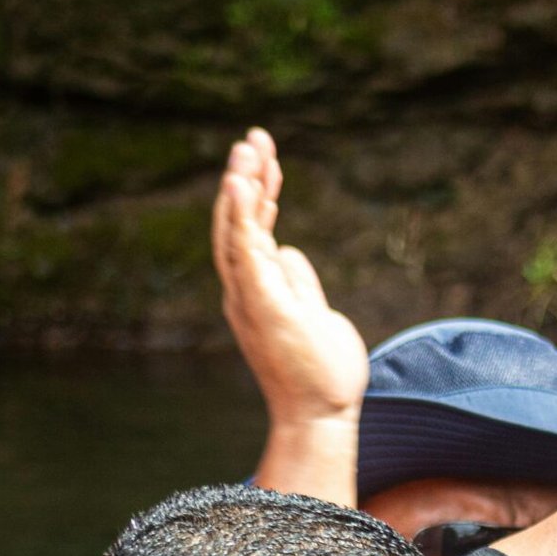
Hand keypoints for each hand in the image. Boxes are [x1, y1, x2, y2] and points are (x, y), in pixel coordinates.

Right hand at [211, 128, 368, 428]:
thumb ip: (300, 281)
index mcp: (258, 291)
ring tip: (248, 149)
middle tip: (253, 137)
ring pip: (235, 232)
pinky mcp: (260, 306)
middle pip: (237, 224)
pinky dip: (240, 217)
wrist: (321, 417)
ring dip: (240, 188)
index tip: (269, 158)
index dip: (259, 193)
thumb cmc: (321, 375)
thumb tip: (289, 250)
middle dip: (246, 178)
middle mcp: (245, 292)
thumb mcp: (316, 314)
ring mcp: (249, 299)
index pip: (253, 231)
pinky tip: (243, 185)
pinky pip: (244, 254)